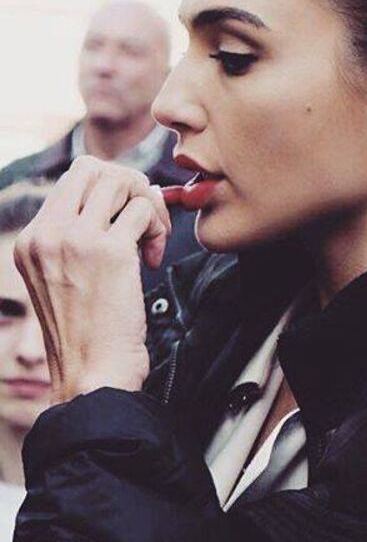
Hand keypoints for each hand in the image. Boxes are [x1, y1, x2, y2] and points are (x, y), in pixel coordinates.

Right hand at [13, 156, 171, 401]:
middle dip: (131, 186)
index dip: (112, 188)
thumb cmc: (92, 333)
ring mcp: (76, 239)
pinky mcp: (109, 252)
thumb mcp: (66, 279)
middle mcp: (48, 234)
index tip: (129, 217)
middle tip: (146, 219)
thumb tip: (128, 198)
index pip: (74, 179)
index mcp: (33, 240)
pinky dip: (159, 227)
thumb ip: (82, 238)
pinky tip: (153, 258)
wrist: (93, 373)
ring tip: (151, 240)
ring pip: (121, 181)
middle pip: (95, 168)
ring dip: (149, 206)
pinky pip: (145, 209)